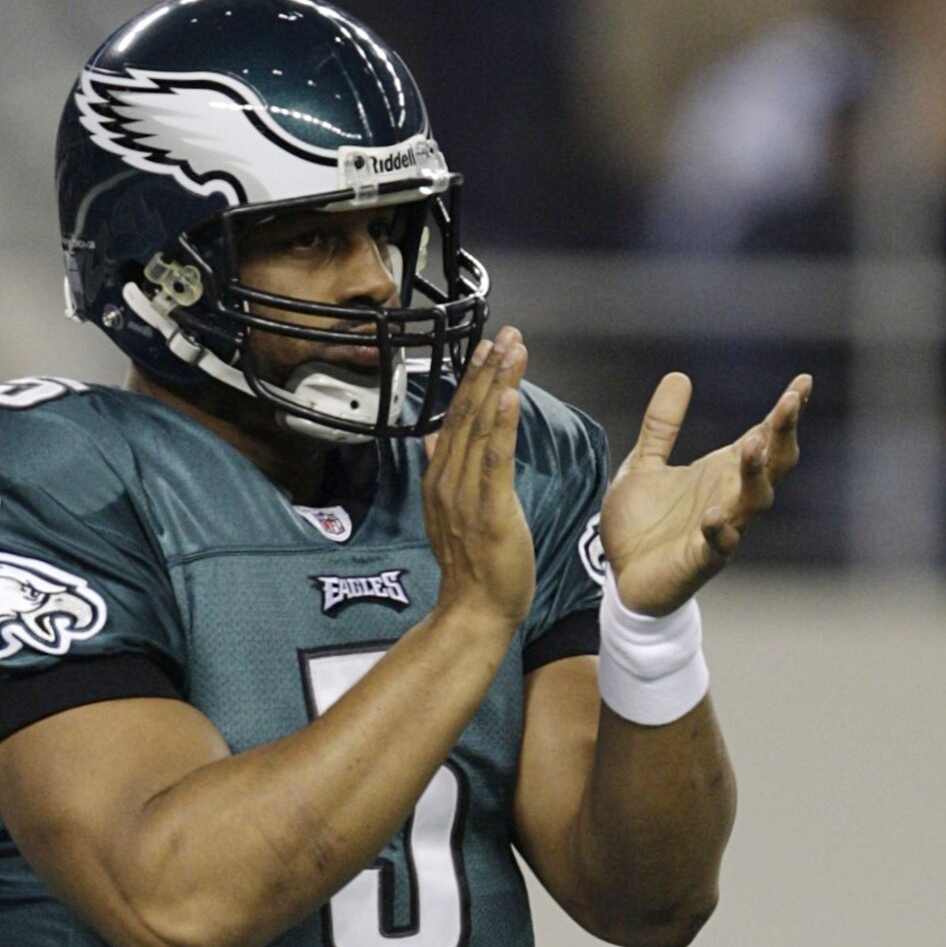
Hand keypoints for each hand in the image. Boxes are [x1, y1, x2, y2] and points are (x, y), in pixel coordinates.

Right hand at [423, 327, 535, 633]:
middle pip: (467, 414)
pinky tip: (512, 395)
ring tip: (513, 350)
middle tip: (505, 334)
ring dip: (498, 385)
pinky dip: (504, 426)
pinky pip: (496, 460)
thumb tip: (431, 435)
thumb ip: (442, 470)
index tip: (486, 347)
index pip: (455, 418)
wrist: (473, 612)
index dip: (472, 379)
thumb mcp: (450, 512)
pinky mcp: (490, 511)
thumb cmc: (472, 569)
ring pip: (482, 428)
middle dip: (487, 370)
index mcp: (439, 479)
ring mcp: (466, 496)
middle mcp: (448, 481)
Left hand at [601, 371, 811, 615]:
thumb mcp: (644, 464)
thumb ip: (661, 425)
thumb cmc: (639, 525)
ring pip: (756, 500)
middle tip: (790, 402)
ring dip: (756, 472)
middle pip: (774, 463)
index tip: (803, 382)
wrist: (620, 579)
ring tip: (752, 445)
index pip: (765, 437)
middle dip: (784, 434)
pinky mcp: (702, 560)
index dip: (785, 412)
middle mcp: (730, 497)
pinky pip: (720, 545)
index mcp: (722, 471)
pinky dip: (720, 530)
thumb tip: (679, 375)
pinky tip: (714, 514)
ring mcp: (722, 528)